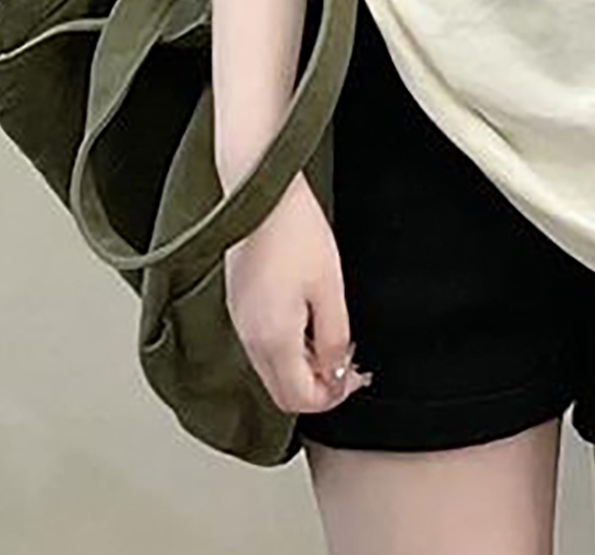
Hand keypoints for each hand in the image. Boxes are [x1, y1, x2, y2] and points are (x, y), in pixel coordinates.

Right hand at [224, 172, 372, 414]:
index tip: (355, 375)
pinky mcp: (239, 304)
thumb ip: (334, 338)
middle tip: (349, 363)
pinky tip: (310, 320)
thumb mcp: (330, 288)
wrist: (262, 194)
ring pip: (272, 370)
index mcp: (272, 339)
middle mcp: (249, 337)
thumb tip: (336, 373)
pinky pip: (263, 345)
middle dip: (319, 386)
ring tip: (334, 338)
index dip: (332, 397)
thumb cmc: (297, 232)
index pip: (298, 400)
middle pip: (282, 391)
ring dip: (304, 366)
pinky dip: (289, 347)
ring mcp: (240, 321)